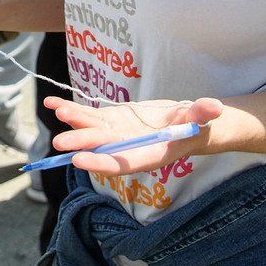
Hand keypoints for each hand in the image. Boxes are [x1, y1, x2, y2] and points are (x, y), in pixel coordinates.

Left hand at [43, 96, 223, 176]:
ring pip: (91, 129)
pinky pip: (88, 116)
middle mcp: (129, 147)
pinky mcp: (112, 120)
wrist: (187, 123)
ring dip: (73, 122)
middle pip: (101, 147)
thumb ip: (203, 115)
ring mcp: (118, 134)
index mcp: (148, 154)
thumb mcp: (201, 120)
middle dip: (81, 144)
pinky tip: (52, 103)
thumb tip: (214, 107)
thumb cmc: (197, 125)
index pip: (122, 163)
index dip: (101, 162)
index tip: (81, 160)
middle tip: (60, 142)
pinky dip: (71, 111)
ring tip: (56, 110)